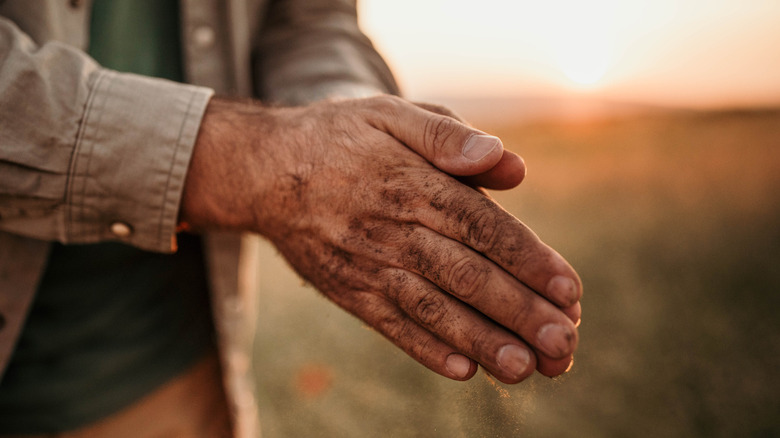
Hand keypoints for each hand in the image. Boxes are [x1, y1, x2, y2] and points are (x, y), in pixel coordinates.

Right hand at [181, 95, 581, 382]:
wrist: (264, 170)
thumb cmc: (341, 138)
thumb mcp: (392, 114)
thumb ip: (449, 135)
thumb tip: (509, 163)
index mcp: (412, 183)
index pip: (481, 226)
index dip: (526, 259)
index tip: (569, 290)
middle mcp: (393, 229)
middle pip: (465, 275)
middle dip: (517, 312)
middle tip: (563, 345)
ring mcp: (368, 265)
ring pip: (432, 308)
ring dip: (481, 341)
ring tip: (526, 369)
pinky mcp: (349, 291)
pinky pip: (389, 325)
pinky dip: (426, 349)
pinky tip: (464, 371)